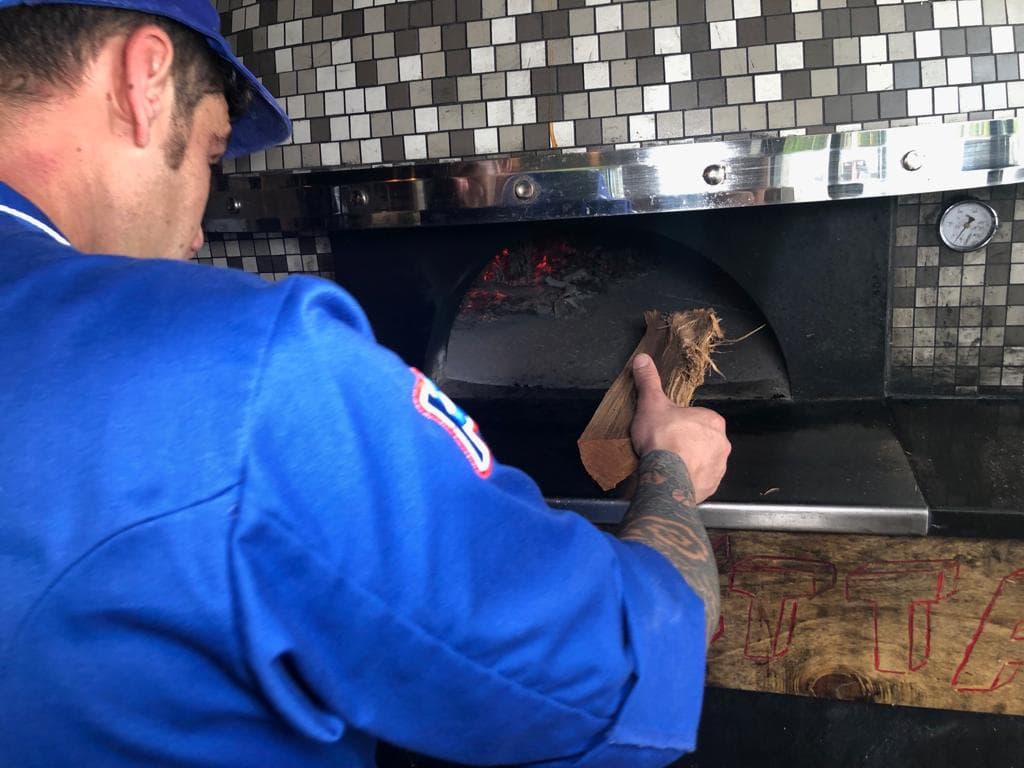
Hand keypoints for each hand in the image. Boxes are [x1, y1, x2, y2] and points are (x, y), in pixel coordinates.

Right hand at [629, 353, 730, 503]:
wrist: (667, 476)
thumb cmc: (662, 439)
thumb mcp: (651, 404)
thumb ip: (648, 381)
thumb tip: (643, 359)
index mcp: (712, 420)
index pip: (697, 418)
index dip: (679, 422)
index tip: (665, 428)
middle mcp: (722, 443)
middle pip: (701, 439)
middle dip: (686, 443)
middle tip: (664, 446)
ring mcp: (719, 466)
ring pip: (702, 460)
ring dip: (688, 462)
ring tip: (667, 464)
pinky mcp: (712, 485)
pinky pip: (700, 479)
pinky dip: (689, 478)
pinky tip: (673, 477)